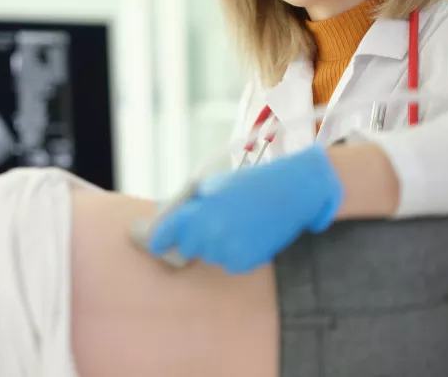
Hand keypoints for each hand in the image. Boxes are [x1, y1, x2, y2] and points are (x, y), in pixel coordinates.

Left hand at [147, 145, 344, 273]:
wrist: (293, 190)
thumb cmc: (251, 183)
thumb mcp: (214, 186)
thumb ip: (189, 205)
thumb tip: (166, 219)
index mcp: (198, 211)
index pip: (164, 235)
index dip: (157, 239)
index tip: (153, 242)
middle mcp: (210, 234)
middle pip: (186, 247)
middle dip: (192, 238)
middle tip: (210, 224)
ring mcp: (228, 250)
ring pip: (209, 255)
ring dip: (215, 245)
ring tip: (237, 224)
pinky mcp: (245, 262)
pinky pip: (228, 263)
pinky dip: (234, 253)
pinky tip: (248, 235)